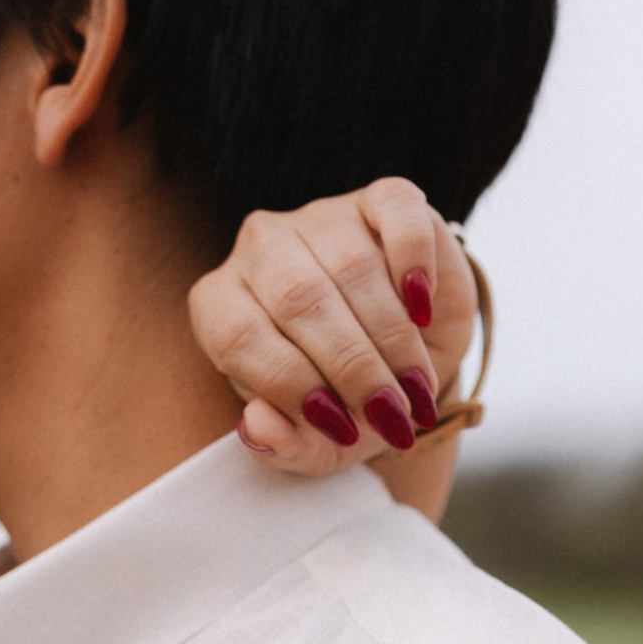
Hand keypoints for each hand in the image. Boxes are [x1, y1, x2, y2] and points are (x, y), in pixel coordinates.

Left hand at [189, 181, 476, 475]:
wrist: (405, 361)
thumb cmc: (343, 403)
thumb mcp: (313, 442)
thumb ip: (281, 444)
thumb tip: (257, 426)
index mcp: (220, 306)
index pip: (238, 338)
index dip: (291, 388)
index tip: (343, 431)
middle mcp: (260, 250)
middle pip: (298, 301)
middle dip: (352, 368)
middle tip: (390, 416)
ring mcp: (319, 217)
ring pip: (352, 265)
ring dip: (392, 337)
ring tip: (415, 389)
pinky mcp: (379, 199)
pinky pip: (396, 213)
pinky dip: (414, 261)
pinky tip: (423, 308)